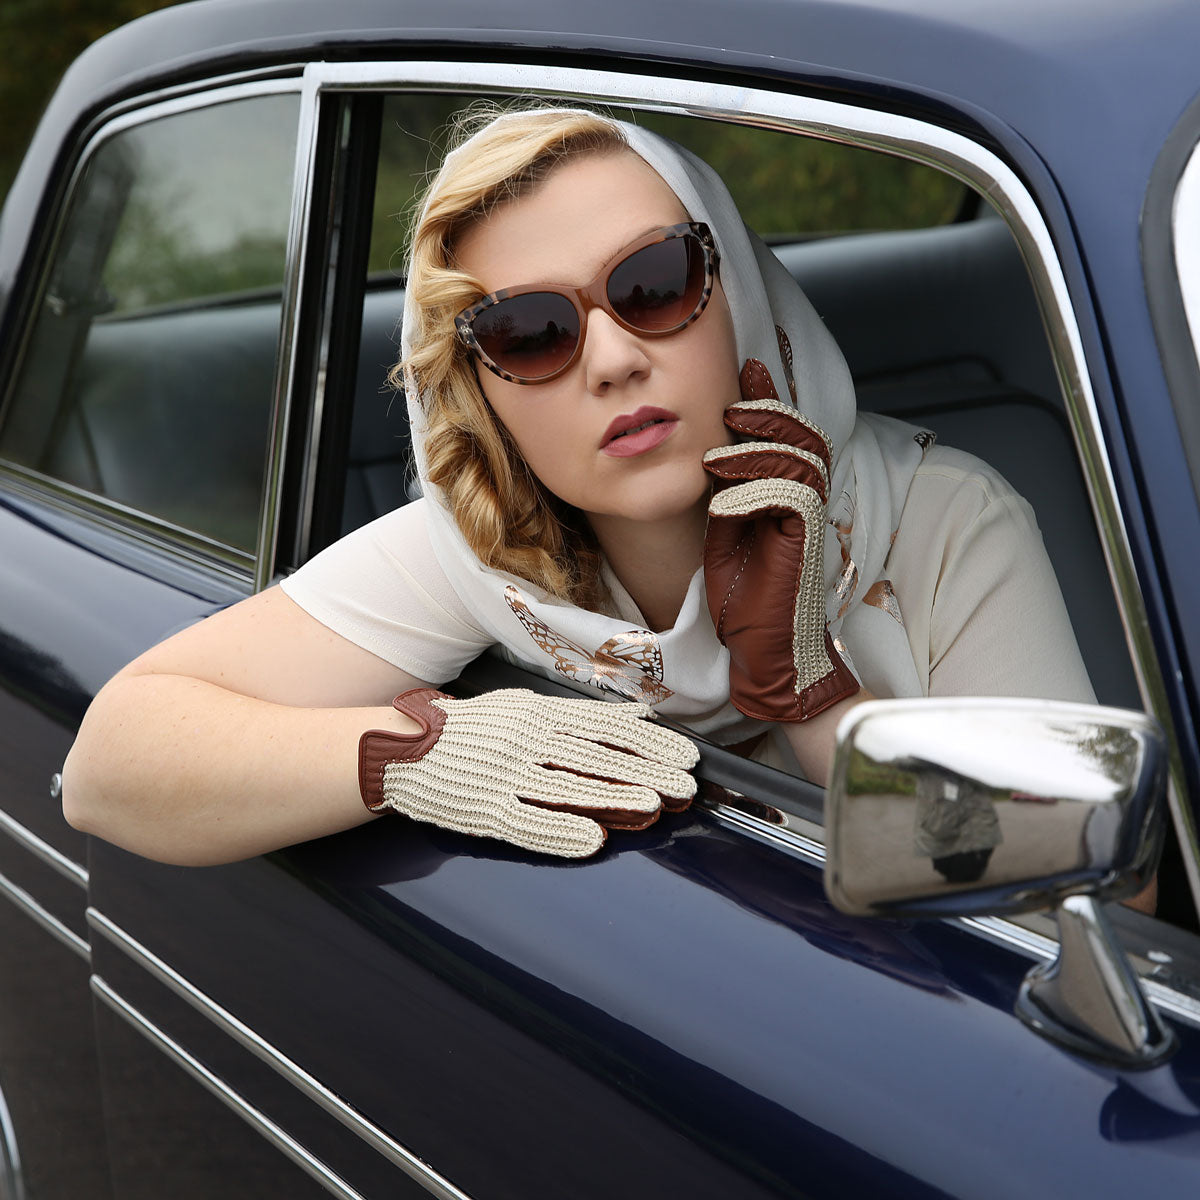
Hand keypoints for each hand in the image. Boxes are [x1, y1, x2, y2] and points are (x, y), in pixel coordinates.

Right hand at [359, 688, 697, 857]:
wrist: (404, 749)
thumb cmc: (475, 731)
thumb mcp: (526, 707)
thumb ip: (581, 714)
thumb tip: (640, 712)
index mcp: (538, 712)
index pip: (605, 726)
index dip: (649, 740)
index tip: (687, 754)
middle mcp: (525, 739)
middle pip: (595, 756)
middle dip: (645, 770)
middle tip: (685, 786)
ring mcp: (504, 774)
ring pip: (566, 786)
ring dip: (613, 797)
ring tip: (653, 805)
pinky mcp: (483, 809)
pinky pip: (527, 822)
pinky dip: (561, 832)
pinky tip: (594, 841)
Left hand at [703, 358, 858, 721]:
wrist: (762, 648)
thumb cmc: (743, 595)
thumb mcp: (723, 529)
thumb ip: (725, 489)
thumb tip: (709, 448)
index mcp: (785, 492)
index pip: (786, 433)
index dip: (770, 398)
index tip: (746, 367)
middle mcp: (804, 500)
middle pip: (803, 434)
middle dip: (769, 411)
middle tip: (733, 405)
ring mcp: (808, 520)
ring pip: (800, 459)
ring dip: (756, 450)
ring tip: (716, 459)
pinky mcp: (805, 541)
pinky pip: (791, 496)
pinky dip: (755, 492)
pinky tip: (724, 503)